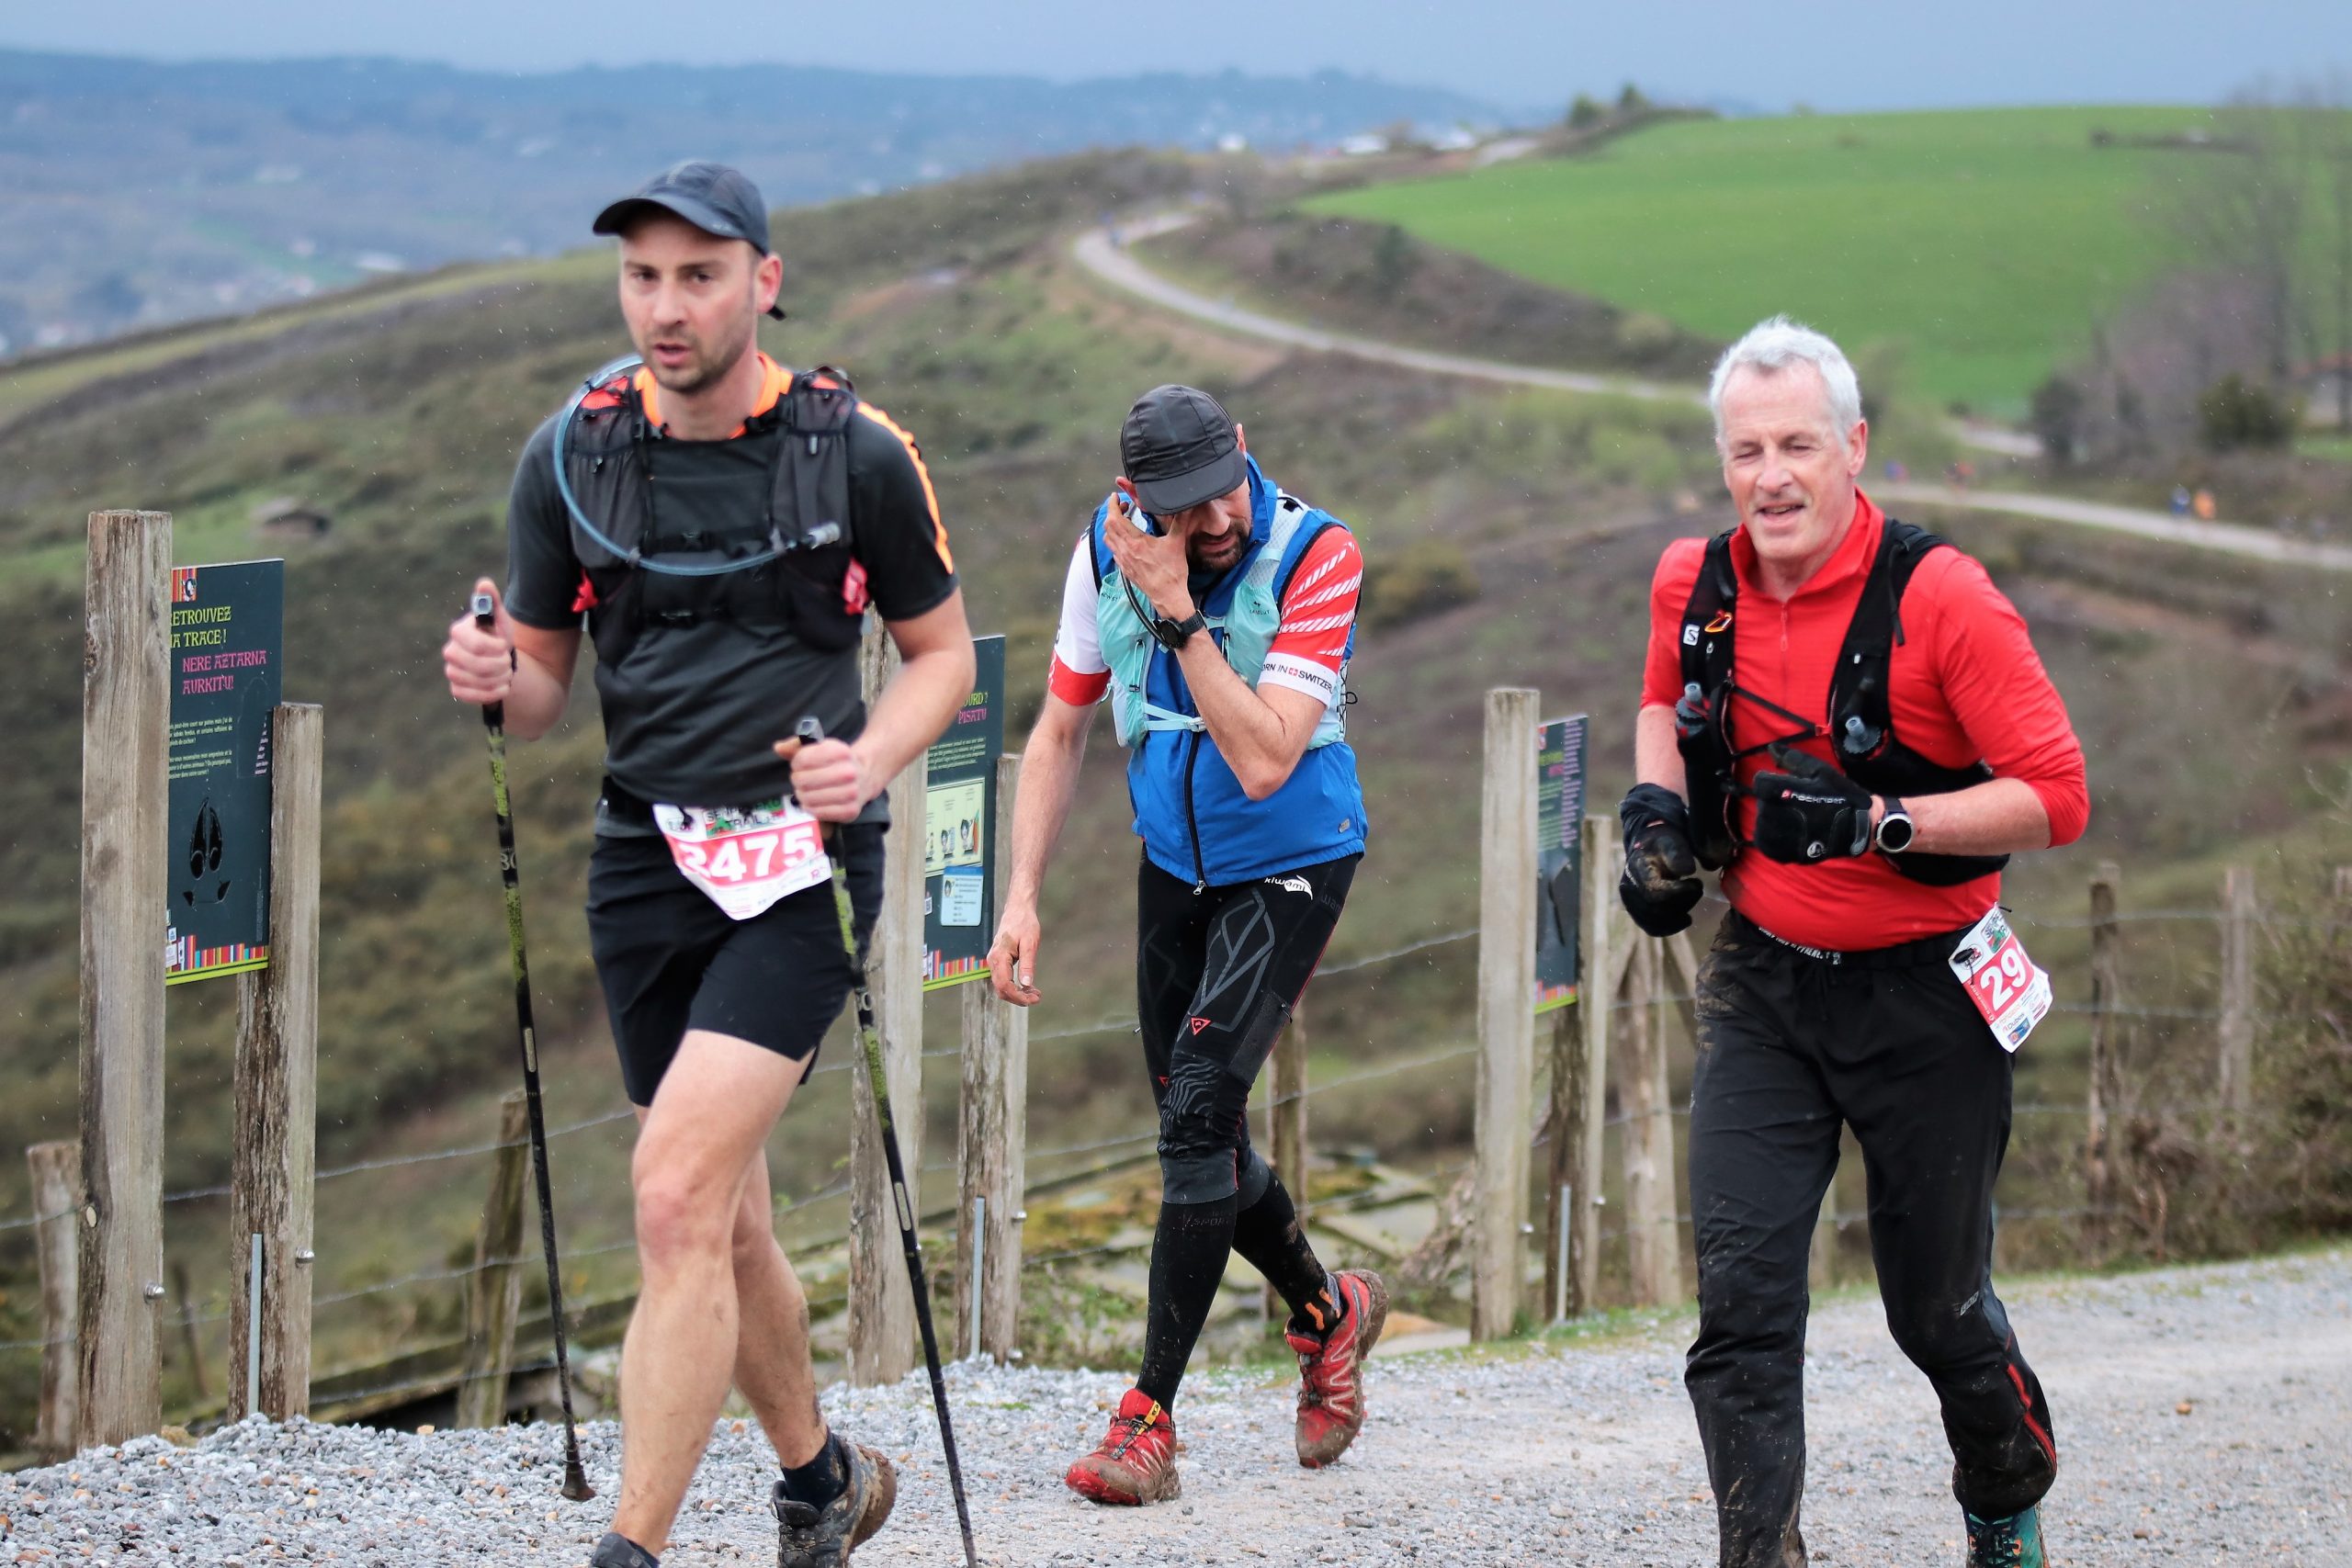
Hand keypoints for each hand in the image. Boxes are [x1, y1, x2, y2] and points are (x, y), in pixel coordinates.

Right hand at [443, 577, 514, 705]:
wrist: (499, 660)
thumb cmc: (497, 636)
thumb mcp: (499, 618)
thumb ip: (492, 602)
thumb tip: (484, 583)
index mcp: (459, 632)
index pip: (473, 643)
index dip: (493, 648)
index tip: (504, 647)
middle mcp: (451, 651)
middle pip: (476, 665)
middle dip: (499, 665)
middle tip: (508, 661)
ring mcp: (452, 670)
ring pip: (475, 681)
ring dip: (499, 679)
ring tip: (507, 673)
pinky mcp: (456, 688)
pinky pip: (470, 696)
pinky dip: (491, 693)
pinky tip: (502, 687)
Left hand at [771, 733, 873, 822]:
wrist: (865, 776)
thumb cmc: (835, 762)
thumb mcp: (820, 747)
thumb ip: (797, 745)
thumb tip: (778, 748)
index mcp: (841, 751)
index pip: (803, 759)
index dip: (796, 762)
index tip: (800, 764)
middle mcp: (849, 772)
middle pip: (803, 780)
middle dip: (797, 779)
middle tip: (802, 779)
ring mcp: (852, 793)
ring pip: (808, 798)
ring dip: (802, 795)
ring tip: (806, 791)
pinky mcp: (851, 811)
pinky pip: (818, 813)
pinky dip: (811, 808)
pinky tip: (814, 802)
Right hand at [987, 901, 1042, 1005]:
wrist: (1018, 910)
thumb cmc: (1024, 924)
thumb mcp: (1030, 944)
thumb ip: (1027, 964)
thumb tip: (1027, 984)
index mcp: (999, 956)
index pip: (1004, 985)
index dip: (1018, 996)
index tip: (1034, 999)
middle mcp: (993, 960)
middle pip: (1001, 989)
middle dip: (1019, 998)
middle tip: (1037, 998)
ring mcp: (994, 961)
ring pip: (1002, 987)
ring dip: (1017, 994)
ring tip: (1035, 993)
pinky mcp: (999, 961)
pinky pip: (1004, 979)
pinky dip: (1015, 987)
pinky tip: (1028, 986)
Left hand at [1098, 485, 1194, 622]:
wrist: (1168, 596)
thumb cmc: (1172, 572)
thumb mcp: (1177, 543)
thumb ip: (1180, 522)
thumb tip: (1187, 506)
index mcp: (1135, 542)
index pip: (1115, 519)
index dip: (1112, 505)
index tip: (1116, 498)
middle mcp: (1125, 550)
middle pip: (1108, 527)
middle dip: (1113, 513)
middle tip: (1124, 507)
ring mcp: (1123, 560)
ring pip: (1108, 539)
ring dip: (1112, 527)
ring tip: (1123, 521)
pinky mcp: (1125, 569)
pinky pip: (1113, 550)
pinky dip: (1115, 540)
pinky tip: (1126, 539)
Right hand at [1617, 783, 1704, 936]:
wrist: (1648, 842)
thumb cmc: (1663, 841)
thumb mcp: (1672, 840)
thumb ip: (1678, 854)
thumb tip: (1686, 871)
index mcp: (1637, 869)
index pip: (1655, 892)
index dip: (1679, 893)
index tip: (1696, 882)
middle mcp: (1628, 886)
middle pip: (1656, 909)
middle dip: (1682, 903)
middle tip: (1697, 889)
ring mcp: (1630, 899)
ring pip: (1653, 921)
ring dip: (1676, 916)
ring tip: (1690, 902)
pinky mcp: (1636, 908)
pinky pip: (1649, 926)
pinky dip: (1668, 927)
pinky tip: (1683, 920)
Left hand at [1751, 744, 1873, 864]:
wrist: (1858, 828)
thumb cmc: (1839, 796)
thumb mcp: (1818, 771)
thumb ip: (1791, 759)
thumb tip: (1770, 748)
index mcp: (1779, 792)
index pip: (1761, 782)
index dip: (1775, 781)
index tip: (1791, 786)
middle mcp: (1772, 815)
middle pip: (1763, 802)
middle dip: (1777, 800)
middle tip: (1800, 803)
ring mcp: (1774, 836)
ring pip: (1762, 822)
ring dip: (1776, 819)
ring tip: (1799, 819)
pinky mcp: (1778, 853)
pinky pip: (1766, 842)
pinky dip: (1775, 837)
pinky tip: (1792, 832)